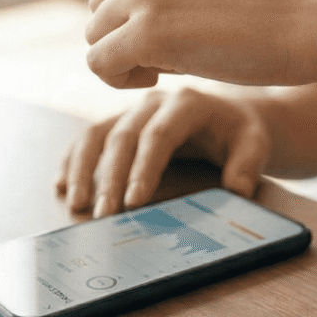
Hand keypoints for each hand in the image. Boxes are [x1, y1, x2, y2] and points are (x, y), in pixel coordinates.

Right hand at [56, 87, 270, 216]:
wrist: (230, 116)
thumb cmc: (240, 134)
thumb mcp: (255, 144)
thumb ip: (247, 165)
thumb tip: (236, 189)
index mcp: (188, 103)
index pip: (160, 135)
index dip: (144, 168)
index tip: (133, 202)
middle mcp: (156, 101)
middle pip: (125, 136)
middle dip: (110, 178)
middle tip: (104, 215)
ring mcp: (134, 109)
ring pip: (99, 133)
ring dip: (82, 168)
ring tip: (76, 204)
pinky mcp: (120, 121)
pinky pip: (90, 136)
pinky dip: (73, 158)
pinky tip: (61, 183)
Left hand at [85, 0, 316, 88]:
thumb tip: (112, 16)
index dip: (130, 6)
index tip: (170, 24)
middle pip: (99, 4)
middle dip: (129, 31)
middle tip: (178, 49)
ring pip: (96, 35)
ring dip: (128, 56)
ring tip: (174, 63)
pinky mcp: (148, 32)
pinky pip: (100, 64)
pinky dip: (122, 79)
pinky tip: (161, 77)